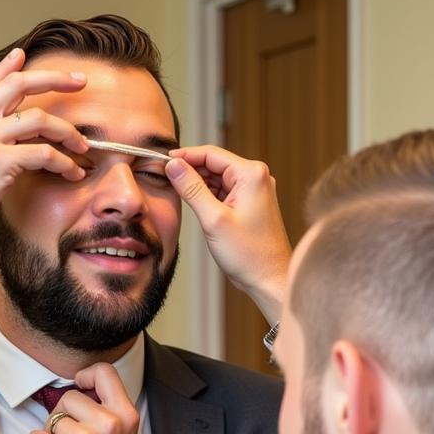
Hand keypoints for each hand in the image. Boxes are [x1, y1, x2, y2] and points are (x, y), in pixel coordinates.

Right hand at [0, 48, 89, 284]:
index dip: (9, 66)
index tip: (25, 55)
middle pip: (19, 85)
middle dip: (55, 79)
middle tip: (80, 81)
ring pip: (40, 120)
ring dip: (68, 132)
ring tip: (82, 146)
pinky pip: (43, 154)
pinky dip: (63, 163)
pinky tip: (72, 172)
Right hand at [165, 146, 290, 325]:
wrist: (270, 280)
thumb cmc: (249, 255)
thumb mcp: (213, 219)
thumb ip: (191, 188)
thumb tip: (174, 165)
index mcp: (251, 174)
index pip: (211, 153)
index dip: (184, 156)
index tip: (163, 160)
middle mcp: (257, 177)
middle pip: (214, 163)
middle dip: (190, 169)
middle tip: (164, 177)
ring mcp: (256, 190)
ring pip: (218, 178)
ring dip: (198, 183)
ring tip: (175, 190)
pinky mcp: (252, 203)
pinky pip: (225, 191)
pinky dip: (208, 195)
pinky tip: (193, 203)